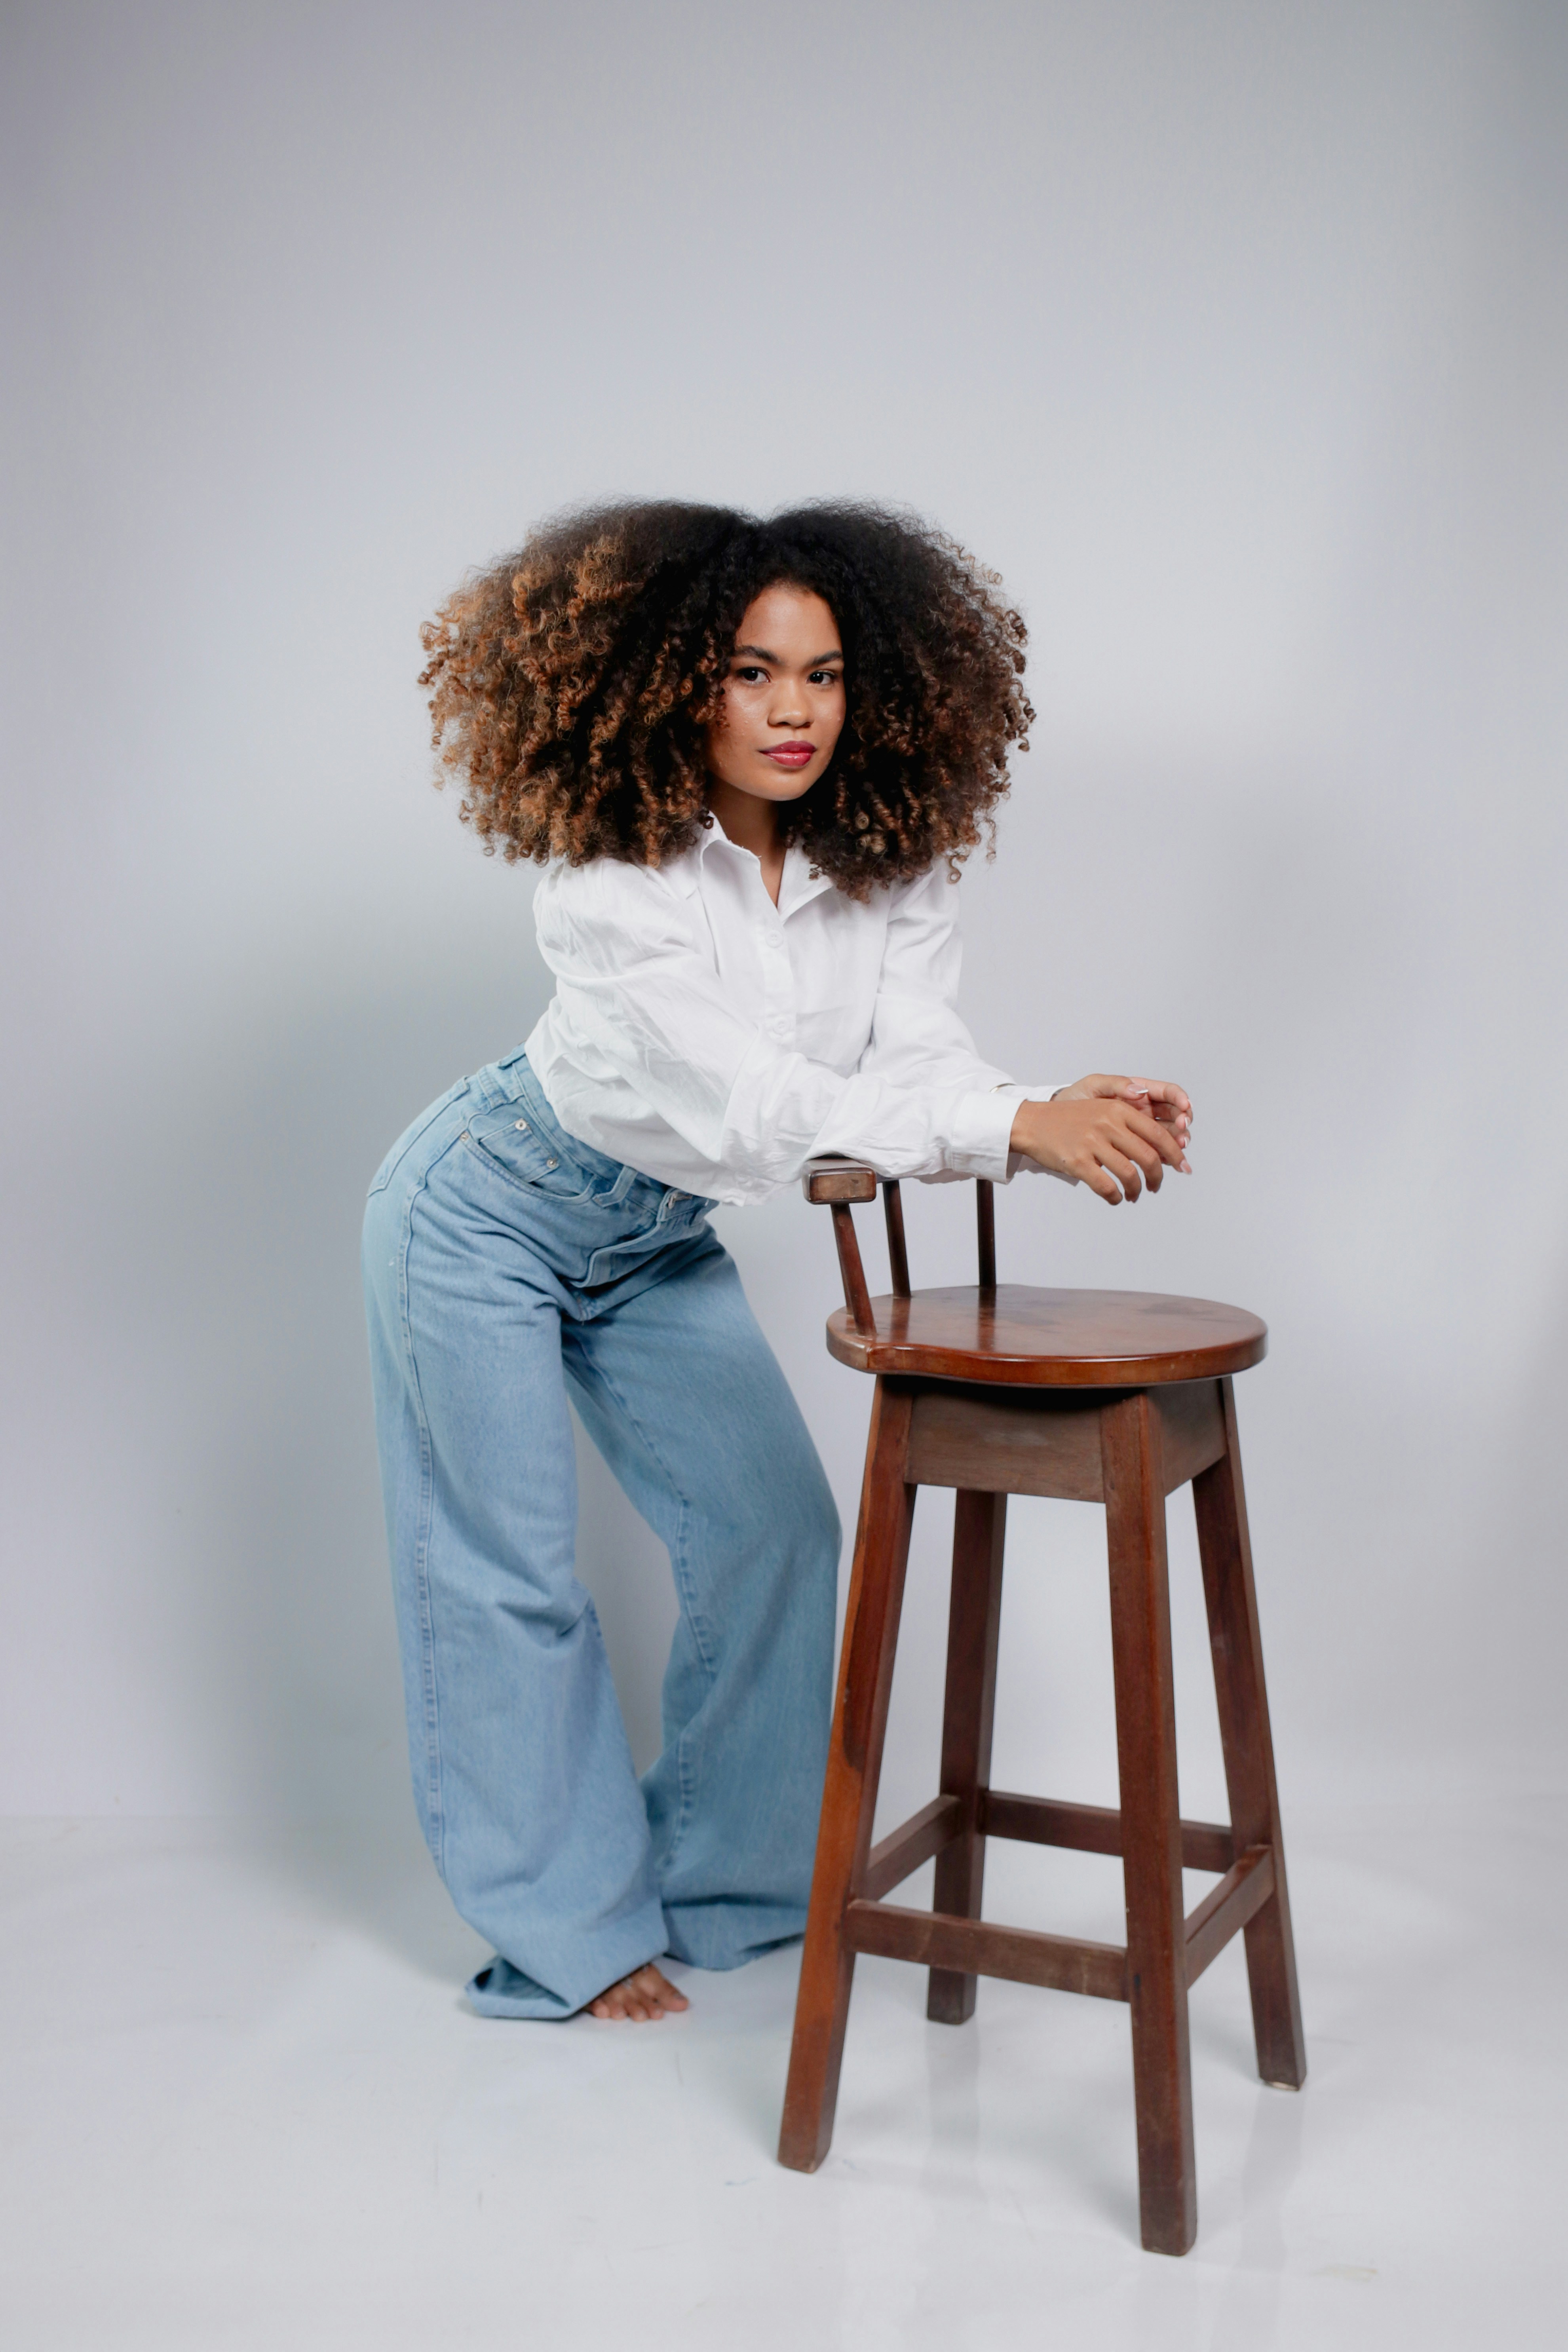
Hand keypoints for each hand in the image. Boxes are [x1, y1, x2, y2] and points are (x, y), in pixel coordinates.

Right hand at [1010, 1074, 1191, 1204]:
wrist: (1033, 1123)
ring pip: (1129, 1174)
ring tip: (1134, 1195)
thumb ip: (1130, 1122)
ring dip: (1136, 1190)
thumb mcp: (1102, 1108)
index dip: (1174, 1154)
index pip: (1158, 1134)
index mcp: (1118, 1109)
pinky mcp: (1077, 1161)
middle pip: (1148, 1157)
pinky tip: (1115, 1198)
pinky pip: (1106, 1186)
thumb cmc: (1070, 1120)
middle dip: (1158, 1177)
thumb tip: (1161, 1147)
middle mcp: (1108, 1124)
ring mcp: (1092, 1143)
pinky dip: (1115, 1197)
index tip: (1182, 1167)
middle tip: (1156, 1186)